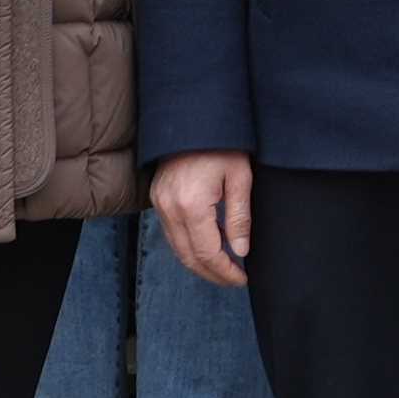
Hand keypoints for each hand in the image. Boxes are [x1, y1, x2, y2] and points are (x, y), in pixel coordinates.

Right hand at [155, 150, 255, 288]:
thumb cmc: (221, 143)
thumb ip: (239, 218)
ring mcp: (159, 204)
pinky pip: (171, 233)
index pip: (208, 254)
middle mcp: (170, 208)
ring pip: (177, 248)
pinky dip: (188, 246)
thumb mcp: (240, 178)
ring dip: (199, 263)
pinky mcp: (157, 198)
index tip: (242, 279)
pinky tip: (208, 245)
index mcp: (192, 205)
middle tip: (233, 280)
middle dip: (212, 274)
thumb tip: (240, 251)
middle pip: (189, 257)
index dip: (225, 272)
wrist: (192, 117)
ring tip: (223, 268)